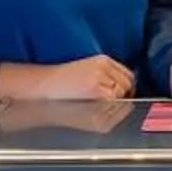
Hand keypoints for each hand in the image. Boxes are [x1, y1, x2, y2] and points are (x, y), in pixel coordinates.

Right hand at [6, 55, 133, 101]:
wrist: (44, 87)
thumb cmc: (62, 84)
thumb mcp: (87, 72)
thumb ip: (106, 78)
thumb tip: (124, 92)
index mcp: (102, 60)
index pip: (128, 75)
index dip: (127, 88)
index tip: (124, 97)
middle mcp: (103, 66)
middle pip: (127, 84)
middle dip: (123, 96)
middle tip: (113, 106)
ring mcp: (100, 78)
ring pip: (121, 94)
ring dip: (115, 103)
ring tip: (100, 108)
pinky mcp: (96, 91)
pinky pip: (113, 101)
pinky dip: (109, 107)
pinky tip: (96, 109)